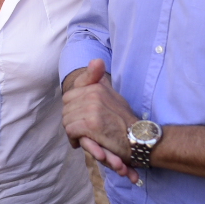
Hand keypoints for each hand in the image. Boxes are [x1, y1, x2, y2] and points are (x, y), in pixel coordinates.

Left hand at [63, 59, 145, 185]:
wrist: (138, 137)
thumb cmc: (123, 118)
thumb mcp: (112, 95)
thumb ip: (99, 80)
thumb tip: (97, 60)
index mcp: (96, 87)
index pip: (69, 97)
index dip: (72, 110)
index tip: (80, 118)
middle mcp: (93, 95)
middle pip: (66, 110)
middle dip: (71, 122)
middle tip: (81, 130)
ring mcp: (92, 109)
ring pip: (67, 121)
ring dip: (72, 132)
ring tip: (82, 137)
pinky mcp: (91, 125)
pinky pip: (71, 131)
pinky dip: (75, 139)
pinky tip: (83, 142)